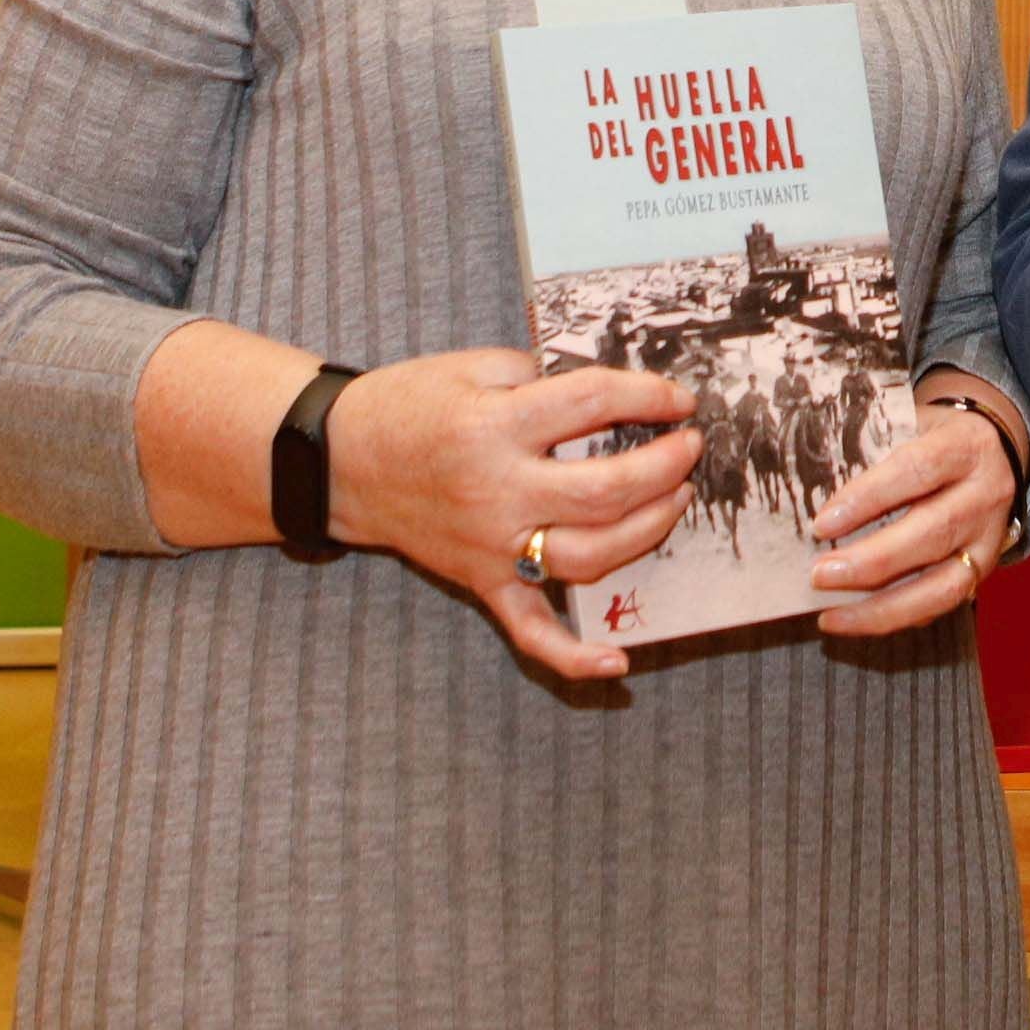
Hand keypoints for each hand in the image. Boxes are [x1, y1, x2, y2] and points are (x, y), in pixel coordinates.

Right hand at [326, 349, 700, 681]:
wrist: (340, 461)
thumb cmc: (409, 405)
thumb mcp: (475, 367)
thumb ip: (542, 377)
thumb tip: (611, 394)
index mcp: (494, 426)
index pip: (592, 404)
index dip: (647, 397)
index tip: (679, 399)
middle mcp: (496, 492)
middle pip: (605, 490)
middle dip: (664, 466)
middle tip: (690, 447)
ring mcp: (491, 546)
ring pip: (589, 554)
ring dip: (647, 530)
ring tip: (676, 498)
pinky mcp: (481, 582)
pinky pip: (530, 631)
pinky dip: (574, 656)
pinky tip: (619, 663)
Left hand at [806, 372, 1022, 639]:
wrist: (996, 453)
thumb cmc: (935, 438)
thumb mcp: (912, 424)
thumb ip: (872, 449)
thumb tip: (809, 485)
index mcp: (964, 447)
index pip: (917, 470)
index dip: (869, 497)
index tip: (822, 523)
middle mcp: (984, 495)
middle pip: (932, 533)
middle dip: (871, 562)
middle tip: (819, 575)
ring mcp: (988, 540)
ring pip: (942, 585)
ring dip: (883, 606)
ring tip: (831, 615)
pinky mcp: (983, 572)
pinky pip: (941, 605)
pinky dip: (896, 617)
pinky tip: (855, 619)